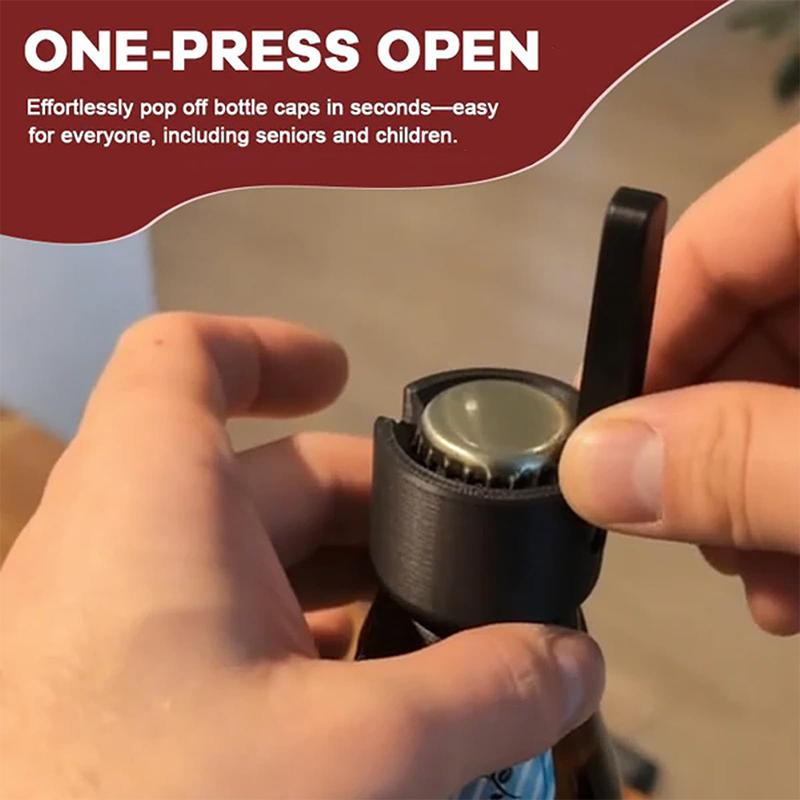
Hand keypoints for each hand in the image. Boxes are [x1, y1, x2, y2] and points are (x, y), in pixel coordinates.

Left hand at [0, 313, 602, 798]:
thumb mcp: (349, 757)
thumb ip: (478, 696)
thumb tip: (571, 662)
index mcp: (148, 505)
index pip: (184, 358)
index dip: (269, 347)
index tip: (345, 375)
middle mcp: (118, 546)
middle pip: (263, 475)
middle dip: (375, 513)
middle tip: (465, 569)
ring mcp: (115, 622)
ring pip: (252, 562)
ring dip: (349, 592)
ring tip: (437, 648)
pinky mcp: (121, 690)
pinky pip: (226, 631)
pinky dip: (304, 649)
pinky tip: (368, 713)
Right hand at [560, 127, 799, 634]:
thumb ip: (746, 464)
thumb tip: (595, 471)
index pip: (735, 227)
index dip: (652, 322)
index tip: (608, 423)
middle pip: (755, 312)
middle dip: (703, 433)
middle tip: (675, 521)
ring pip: (793, 378)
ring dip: (752, 482)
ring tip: (749, 572)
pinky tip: (794, 569)